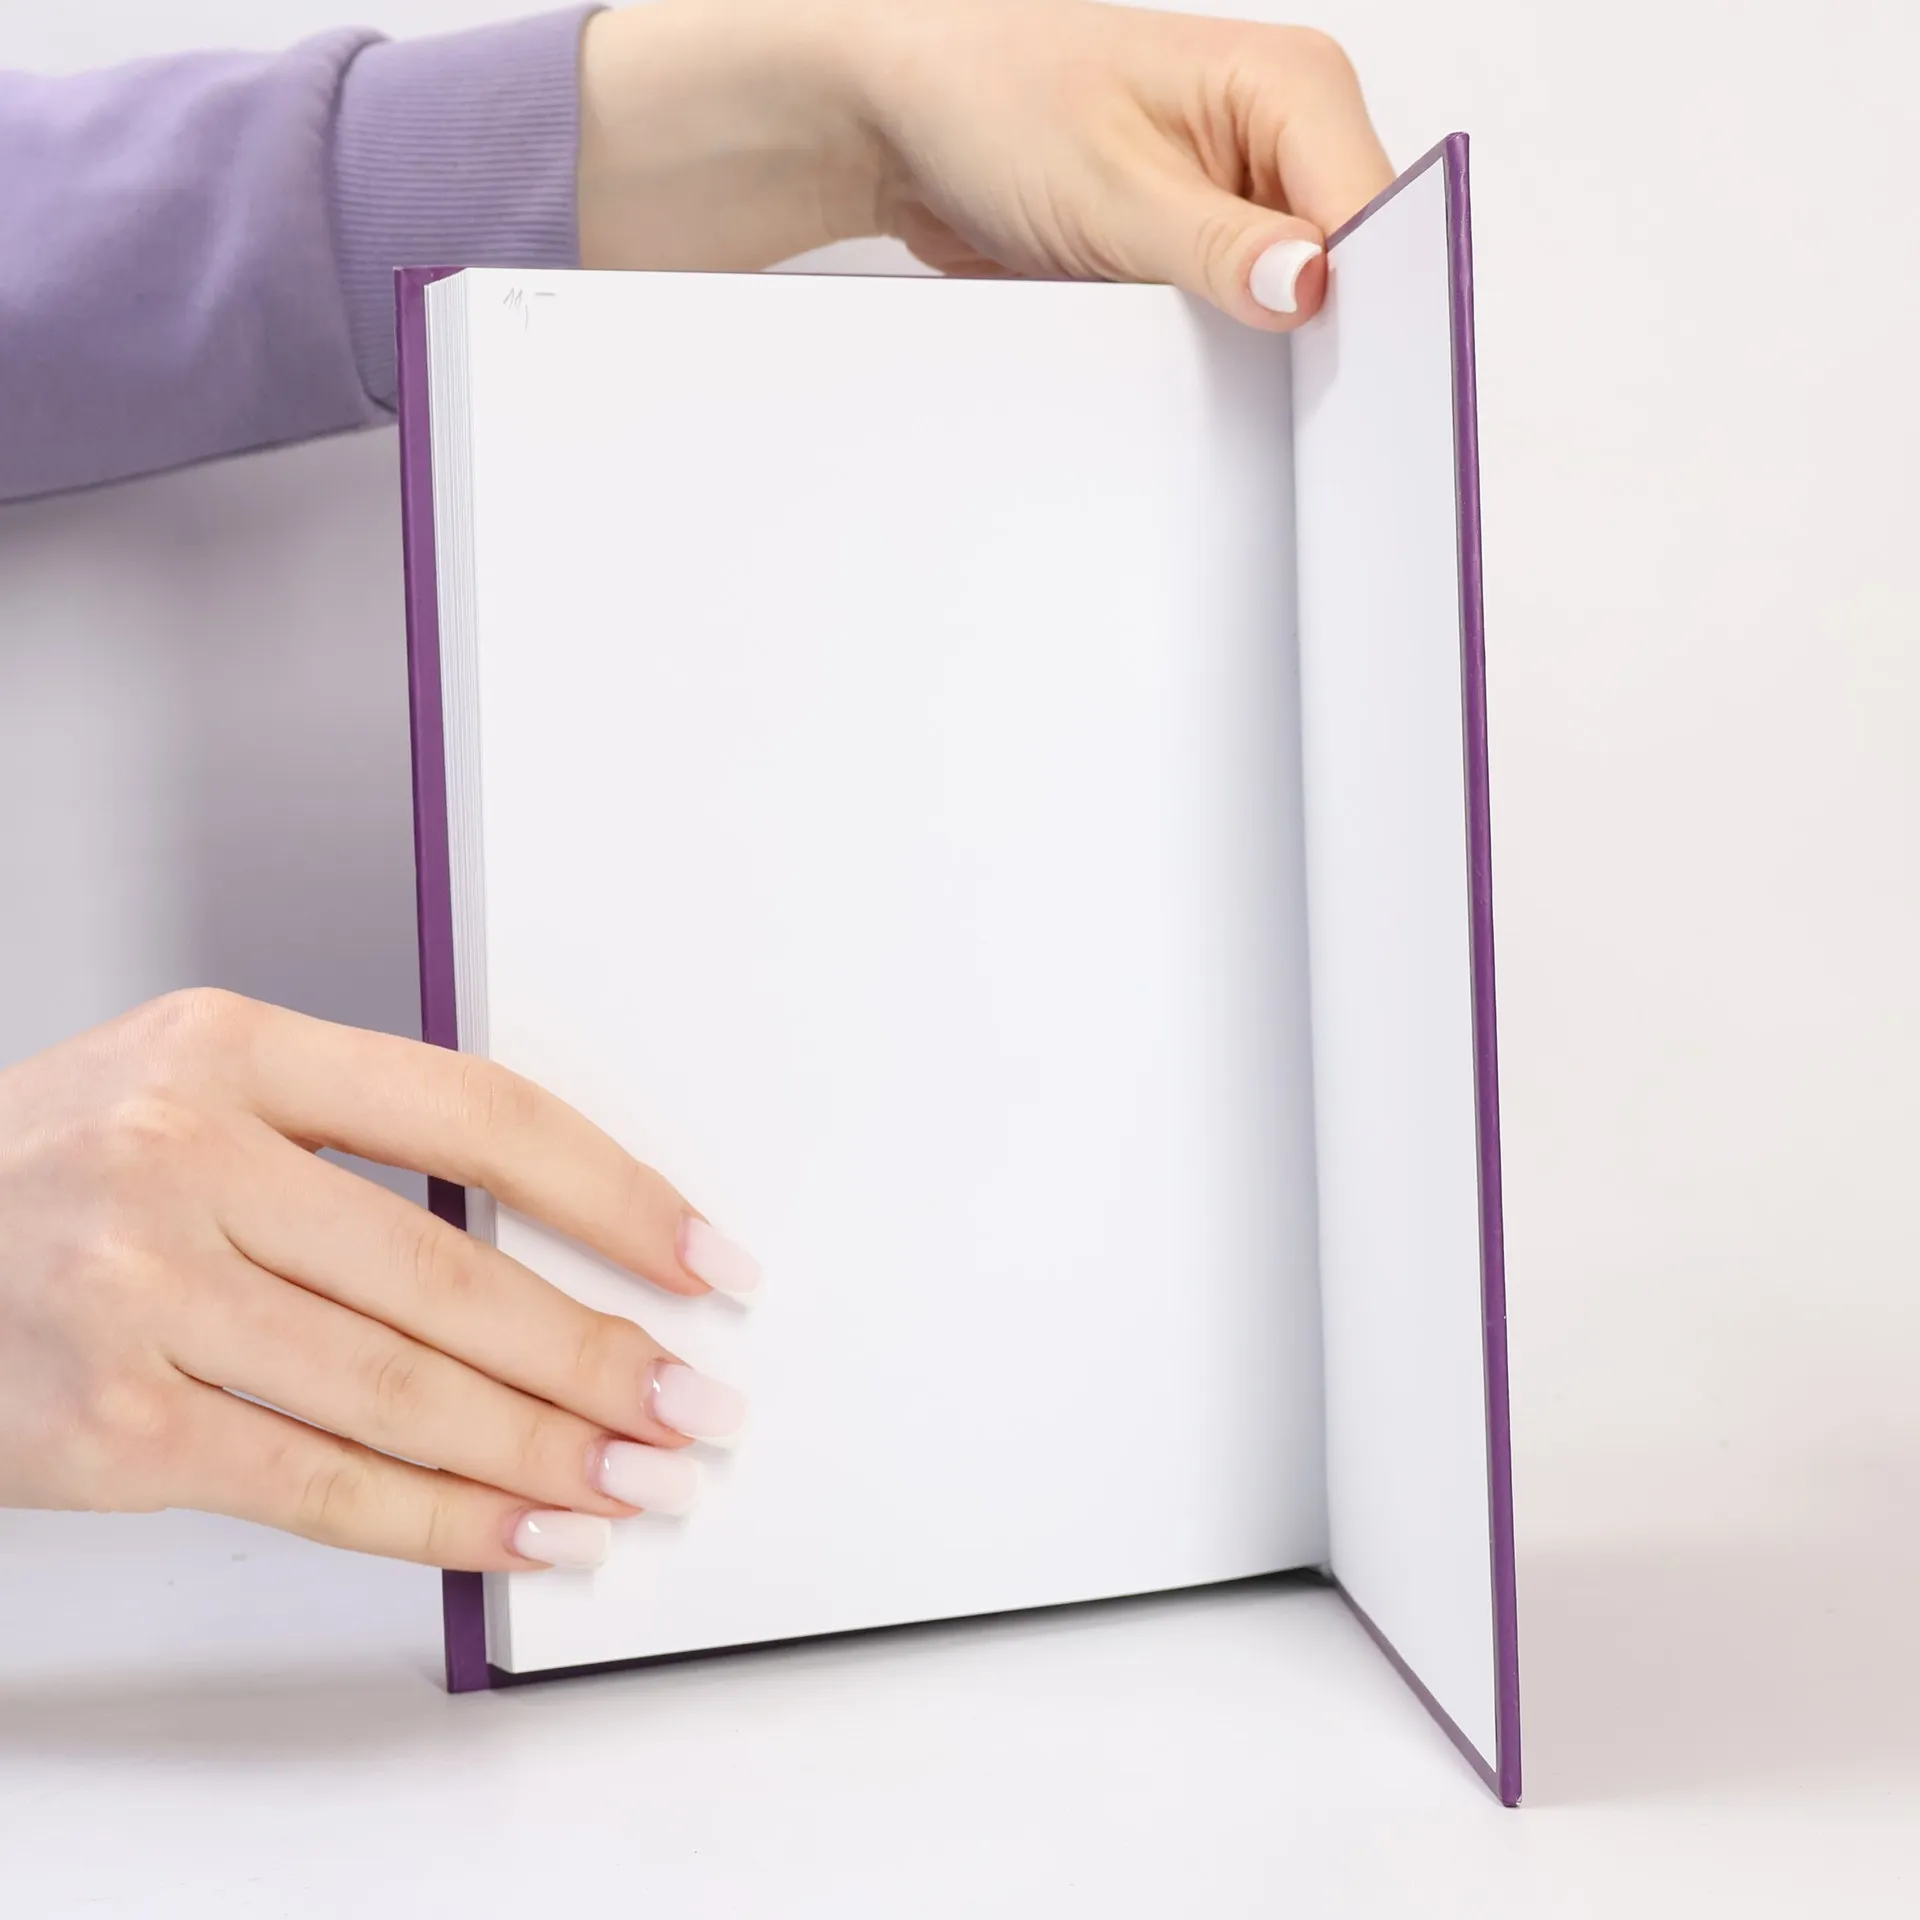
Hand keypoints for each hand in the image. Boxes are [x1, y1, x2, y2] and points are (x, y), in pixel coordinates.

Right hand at [0, 990, 759, 1567]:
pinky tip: (528, 1531)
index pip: (480, 1114)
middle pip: (455, 1274)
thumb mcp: (188, 1090)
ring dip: (547, 1450)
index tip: (701, 1257)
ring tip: (638, 1478)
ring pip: (403, 1389)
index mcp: (232, 1047)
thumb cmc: (43, 1172)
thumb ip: (351, 1142)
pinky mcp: (107, 1426)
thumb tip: (543, 1251)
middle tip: (692, 1399)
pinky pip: (321, 1483)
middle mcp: (185, 1155)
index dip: (615, 1194)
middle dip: (600, 1353)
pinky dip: (444, 1519)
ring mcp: (139, 1293)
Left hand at [578, 0, 1393, 328]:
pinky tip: (1176, 356)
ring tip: (1188, 350)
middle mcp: (1283, 138)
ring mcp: (1244, 198)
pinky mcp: (1202, 248)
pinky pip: (1235, 319)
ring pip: (1294, 306)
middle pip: (1348, 269)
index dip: (1365, 307)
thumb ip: (1218, 248)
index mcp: (1295, 86)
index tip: (1334, 381)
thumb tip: (1312, 288)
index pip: (1378, 218)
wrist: (901, 117)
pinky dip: (1211, 349)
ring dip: (1250, 346)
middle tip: (1250, 379)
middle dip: (1306, 332)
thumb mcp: (1110, 187)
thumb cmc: (992, 100)